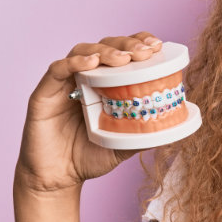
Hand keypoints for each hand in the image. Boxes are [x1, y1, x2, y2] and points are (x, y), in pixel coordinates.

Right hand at [16, 31, 163, 192]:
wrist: (58, 179)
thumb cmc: (90, 155)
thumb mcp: (125, 143)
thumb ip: (146, 131)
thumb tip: (176, 123)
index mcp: (108, 82)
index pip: (124, 51)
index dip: (140, 42)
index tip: (157, 46)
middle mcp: (87, 76)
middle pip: (107, 46)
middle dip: (128, 44)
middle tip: (145, 52)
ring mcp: (65, 83)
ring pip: (83, 51)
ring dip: (106, 51)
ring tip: (123, 59)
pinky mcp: (45, 93)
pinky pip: (57, 69)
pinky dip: (75, 62)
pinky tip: (91, 63)